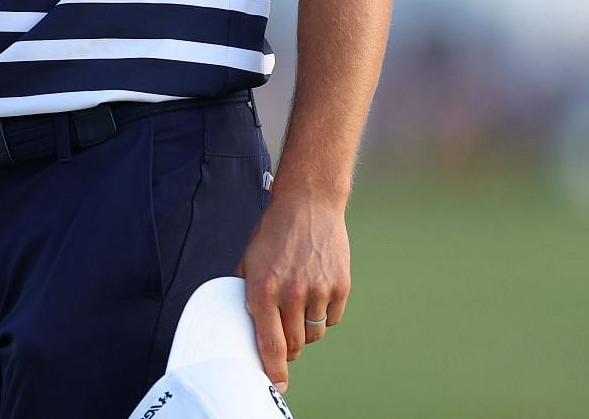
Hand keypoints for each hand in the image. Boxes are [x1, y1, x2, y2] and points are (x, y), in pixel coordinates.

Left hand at [235, 187, 350, 393]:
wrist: (308, 204)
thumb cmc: (274, 233)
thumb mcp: (249, 261)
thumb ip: (248, 295)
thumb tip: (248, 328)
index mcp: (263, 289)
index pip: (270, 344)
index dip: (274, 370)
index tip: (277, 384)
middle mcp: (291, 293)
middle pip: (296, 345)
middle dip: (290, 346)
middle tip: (286, 333)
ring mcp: (318, 291)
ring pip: (315, 334)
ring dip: (307, 328)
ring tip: (300, 303)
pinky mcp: (340, 286)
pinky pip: (332, 319)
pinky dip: (324, 314)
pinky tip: (316, 291)